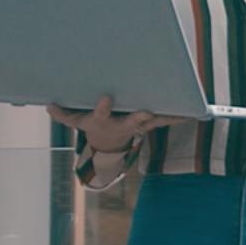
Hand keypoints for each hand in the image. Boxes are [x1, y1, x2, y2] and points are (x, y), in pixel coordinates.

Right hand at [48, 96, 185, 152]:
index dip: (102, 107)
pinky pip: (166, 119)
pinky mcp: (150, 123)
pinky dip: (181, 116)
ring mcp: (138, 125)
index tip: (105, 97)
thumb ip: (63, 114)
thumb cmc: (93, 126)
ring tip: (186, 110)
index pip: (100, 114)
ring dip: (168, 117)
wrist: (109, 147)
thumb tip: (48, 106)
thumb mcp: (76, 121)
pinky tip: (197, 112)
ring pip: (154, 121)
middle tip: (147, 110)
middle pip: (132, 120)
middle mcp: (122, 125)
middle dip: (140, 116)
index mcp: (104, 121)